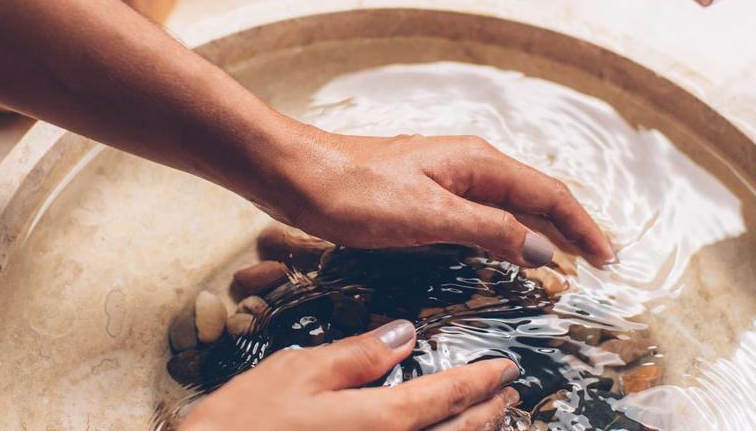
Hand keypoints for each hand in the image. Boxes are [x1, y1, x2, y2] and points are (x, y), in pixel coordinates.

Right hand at [179, 320, 519, 430]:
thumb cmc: (246, 424)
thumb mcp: (298, 372)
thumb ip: (358, 355)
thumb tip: (403, 333)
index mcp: (380, 421)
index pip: (448, 395)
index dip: (482, 379)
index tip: (506, 367)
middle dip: (490, 411)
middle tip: (510, 392)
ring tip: (491, 418)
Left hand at [271, 129, 615, 268]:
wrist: (301, 176)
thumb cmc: (358, 190)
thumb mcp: (429, 215)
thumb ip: (489, 230)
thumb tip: (545, 251)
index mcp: (477, 162)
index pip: (547, 194)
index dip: (582, 226)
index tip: (608, 259)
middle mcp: (468, 164)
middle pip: (533, 197)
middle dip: (568, 228)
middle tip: (596, 264)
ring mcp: (446, 177)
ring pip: (507, 206)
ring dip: (539, 232)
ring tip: (564, 261)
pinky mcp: (425, 193)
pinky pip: (479, 214)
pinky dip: (504, 234)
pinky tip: (504, 249)